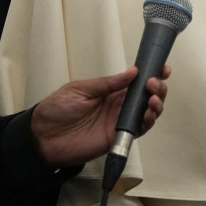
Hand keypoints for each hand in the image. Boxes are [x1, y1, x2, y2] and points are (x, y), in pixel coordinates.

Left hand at [30, 66, 168, 166]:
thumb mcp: (80, 89)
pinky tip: (149, 114)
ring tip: (153, 99)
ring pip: (147, 112)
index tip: (162, 68)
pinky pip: (139, 130)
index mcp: (110, 91)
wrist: (43, 137)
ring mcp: (120, 122)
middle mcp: (119, 105)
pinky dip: (148, 122)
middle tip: (154, 84)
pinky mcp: (118, 137)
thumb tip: (133, 72)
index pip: (136, 81)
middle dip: (157, 88)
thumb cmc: (57, 109)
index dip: (151, 74)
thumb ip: (107, 84)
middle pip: (146, 96)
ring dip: (156, 104)